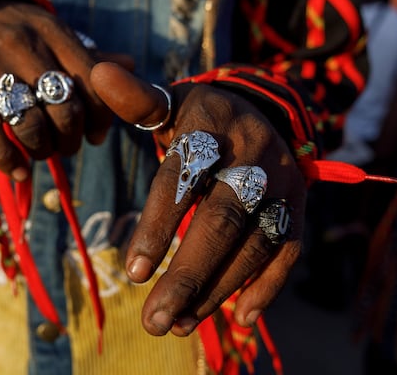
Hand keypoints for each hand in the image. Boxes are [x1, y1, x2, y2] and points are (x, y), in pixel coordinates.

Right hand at [0, 2, 132, 180]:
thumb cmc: (25, 39)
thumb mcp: (57, 38)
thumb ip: (93, 57)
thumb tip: (131, 67)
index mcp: (55, 35)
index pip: (92, 83)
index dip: (101, 118)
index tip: (97, 135)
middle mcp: (25, 49)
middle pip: (64, 109)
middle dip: (72, 139)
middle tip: (69, 145)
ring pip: (30, 125)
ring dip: (43, 149)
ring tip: (44, 151)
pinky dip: (8, 159)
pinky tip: (21, 172)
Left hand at [91, 62, 303, 335]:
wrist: (260, 114)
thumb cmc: (200, 120)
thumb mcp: (171, 104)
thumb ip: (135, 100)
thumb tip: (98, 72)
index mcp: (215, 126)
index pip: (183, 177)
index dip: (159, 224)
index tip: (133, 273)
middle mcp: (255, 155)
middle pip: (222, 220)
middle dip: (188, 274)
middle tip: (154, 321)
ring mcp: (283, 184)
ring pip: (254, 244)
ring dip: (218, 290)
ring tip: (179, 323)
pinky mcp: (298, 208)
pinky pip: (289, 251)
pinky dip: (268, 287)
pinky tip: (242, 320)